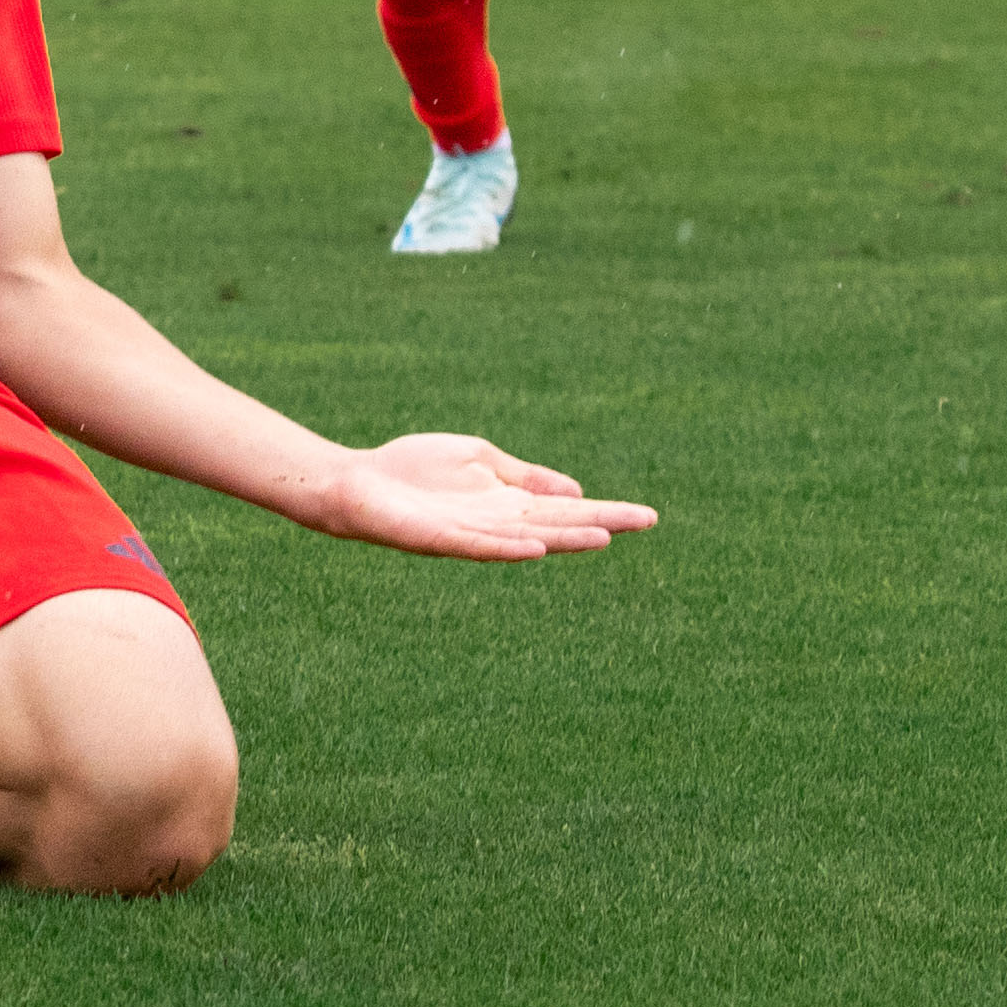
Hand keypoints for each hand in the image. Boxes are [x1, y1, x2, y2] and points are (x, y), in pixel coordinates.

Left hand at [311, 431, 656, 561]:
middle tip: (645, 521)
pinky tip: (535, 546)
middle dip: (601, 523)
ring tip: (603, 536)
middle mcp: (498, 523)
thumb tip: (575, 493)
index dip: (607, 511)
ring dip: (563, 539)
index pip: (568, 510)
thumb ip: (523, 477)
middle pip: (558, 525)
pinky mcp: (441, 538)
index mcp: (509, 504)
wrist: (357, 484)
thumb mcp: (479, 460)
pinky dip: (508, 547)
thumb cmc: (413, 471)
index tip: (649, 514)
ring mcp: (472, 533)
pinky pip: (479, 546)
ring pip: (527, 539)